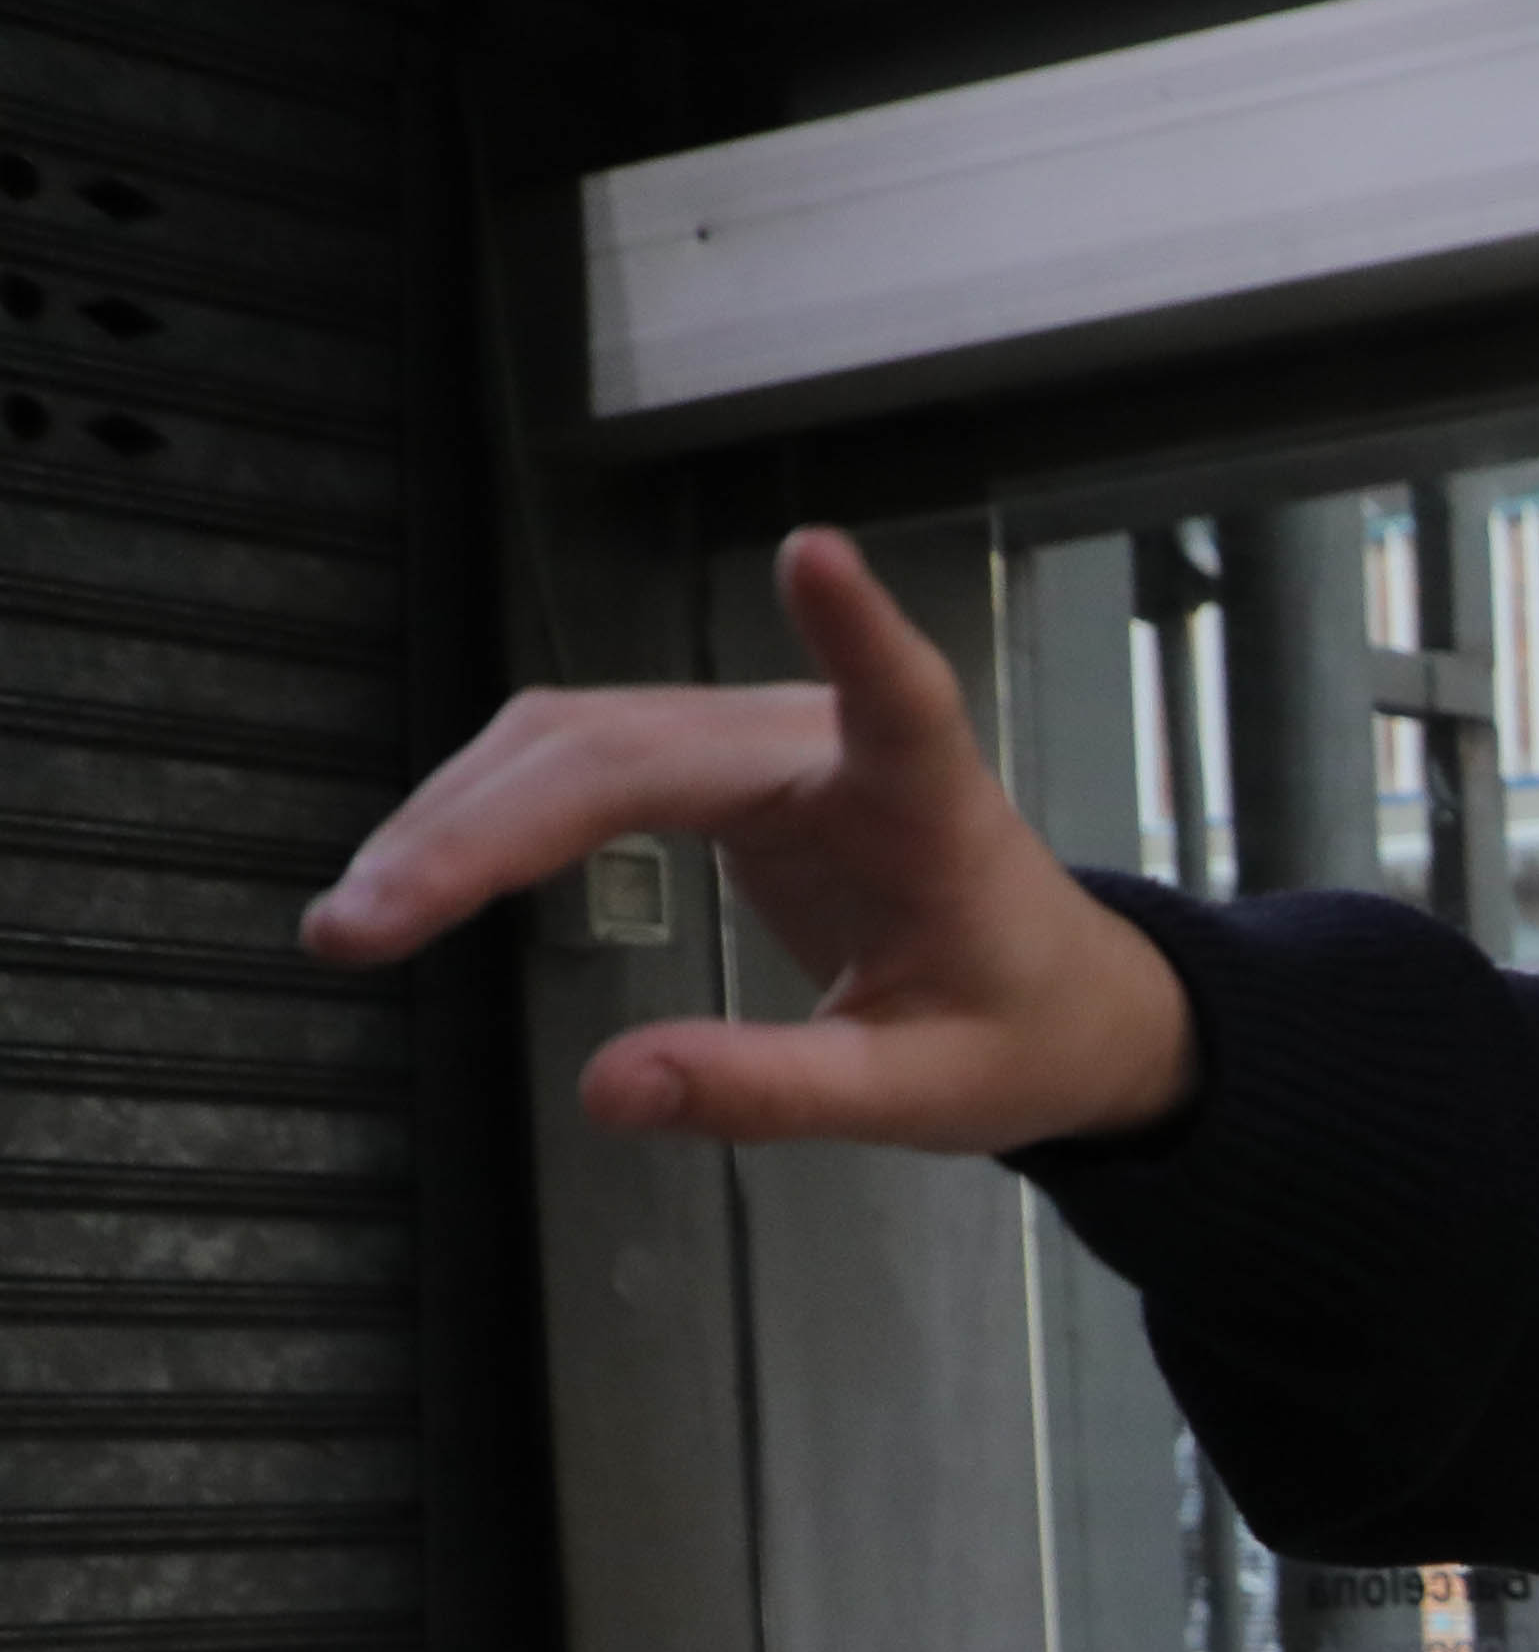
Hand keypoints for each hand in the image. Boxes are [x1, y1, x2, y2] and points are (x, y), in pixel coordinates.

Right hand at [303, 526, 1196, 1151]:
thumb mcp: (921, 1098)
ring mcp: (756, 738)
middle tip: (365, 924)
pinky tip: (418, 875)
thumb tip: (611, 1089)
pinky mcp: (710, 761)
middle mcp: (826, 741)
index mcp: (927, 806)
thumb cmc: (1016, 1034)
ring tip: (364, 917)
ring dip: (458, 816)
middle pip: (627, 745)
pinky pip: (575, 761)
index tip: (815, 554)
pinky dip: (485, 813)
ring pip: (575, 738)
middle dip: (482, 826)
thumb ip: (775, 1092)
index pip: (897, 698)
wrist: (1060, 1002)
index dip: (855, 628)